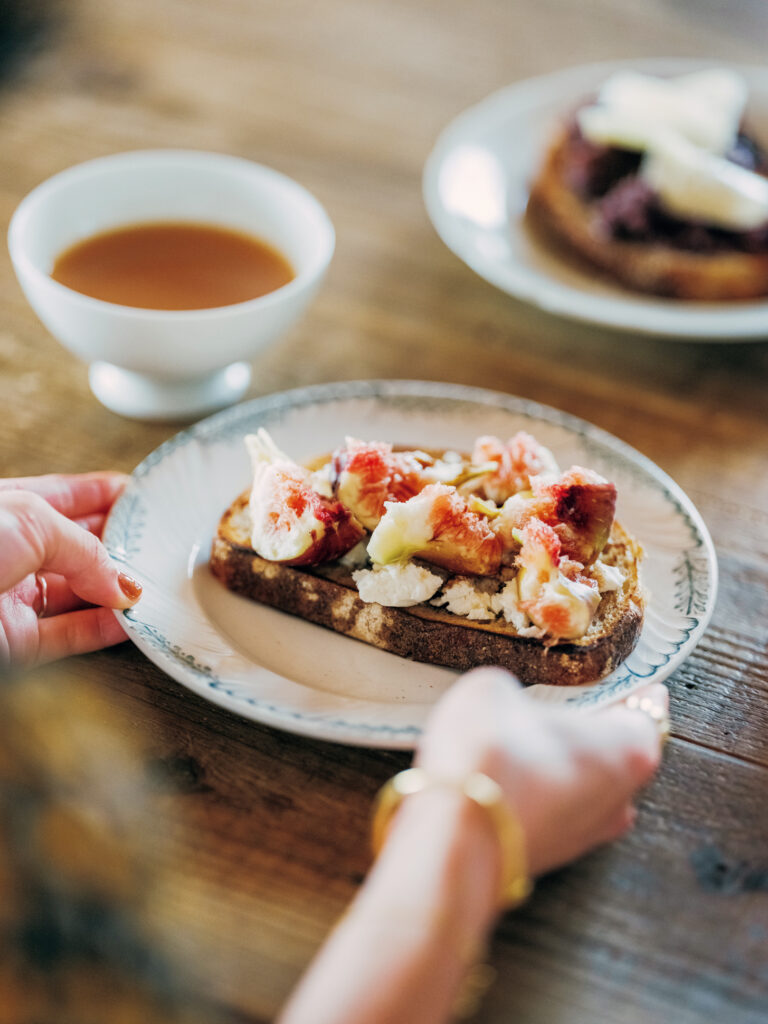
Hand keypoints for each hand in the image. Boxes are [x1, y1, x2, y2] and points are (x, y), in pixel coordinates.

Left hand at [0, 473, 141, 668]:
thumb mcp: (31, 520)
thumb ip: (86, 548)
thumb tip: (123, 582)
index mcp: (6, 508)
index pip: (66, 497)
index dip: (105, 494)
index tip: (144, 496)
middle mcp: (9, 553)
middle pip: (77, 548)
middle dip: (119, 545)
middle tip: (161, 545)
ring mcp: (12, 599)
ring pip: (78, 595)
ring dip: (118, 592)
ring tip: (156, 586)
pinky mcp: (15, 644)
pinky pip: (70, 637)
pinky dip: (104, 631)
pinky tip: (131, 621)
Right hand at [416, 667, 665, 876]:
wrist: (454, 836)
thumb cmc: (490, 755)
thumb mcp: (496, 690)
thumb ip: (514, 694)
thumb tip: (507, 704)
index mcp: (626, 749)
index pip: (647, 715)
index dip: (637, 695)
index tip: (635, 685)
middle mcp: (620, 798)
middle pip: (620, 756)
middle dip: (596, 734)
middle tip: (570, 710)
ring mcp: (587, 835)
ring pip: (588, 789)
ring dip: (565, 768)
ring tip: (528, 743)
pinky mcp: (552, 857)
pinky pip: (555, 813)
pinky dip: (540, 795)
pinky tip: (508, 778)